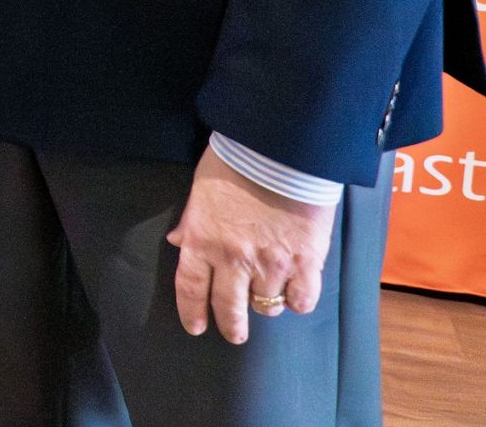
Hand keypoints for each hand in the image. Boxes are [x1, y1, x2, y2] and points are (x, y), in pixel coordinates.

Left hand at [168, 145, 336, 342]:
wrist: (281, 151)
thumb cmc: (236, 162)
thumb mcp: (201, 190)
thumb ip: (191, 222)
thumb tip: (179, 242)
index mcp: (202, 240)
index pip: (191, 288)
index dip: (192, 312)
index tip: (196, 327)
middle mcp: (233, 259)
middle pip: (228, 308)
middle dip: (231, 326)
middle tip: (235, 334)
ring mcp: (271, 264)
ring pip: (266, 305)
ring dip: (265, 304)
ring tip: (267, 298)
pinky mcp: (306, 262)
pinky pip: (302, 300)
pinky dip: (298, 301)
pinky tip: (295, 294)